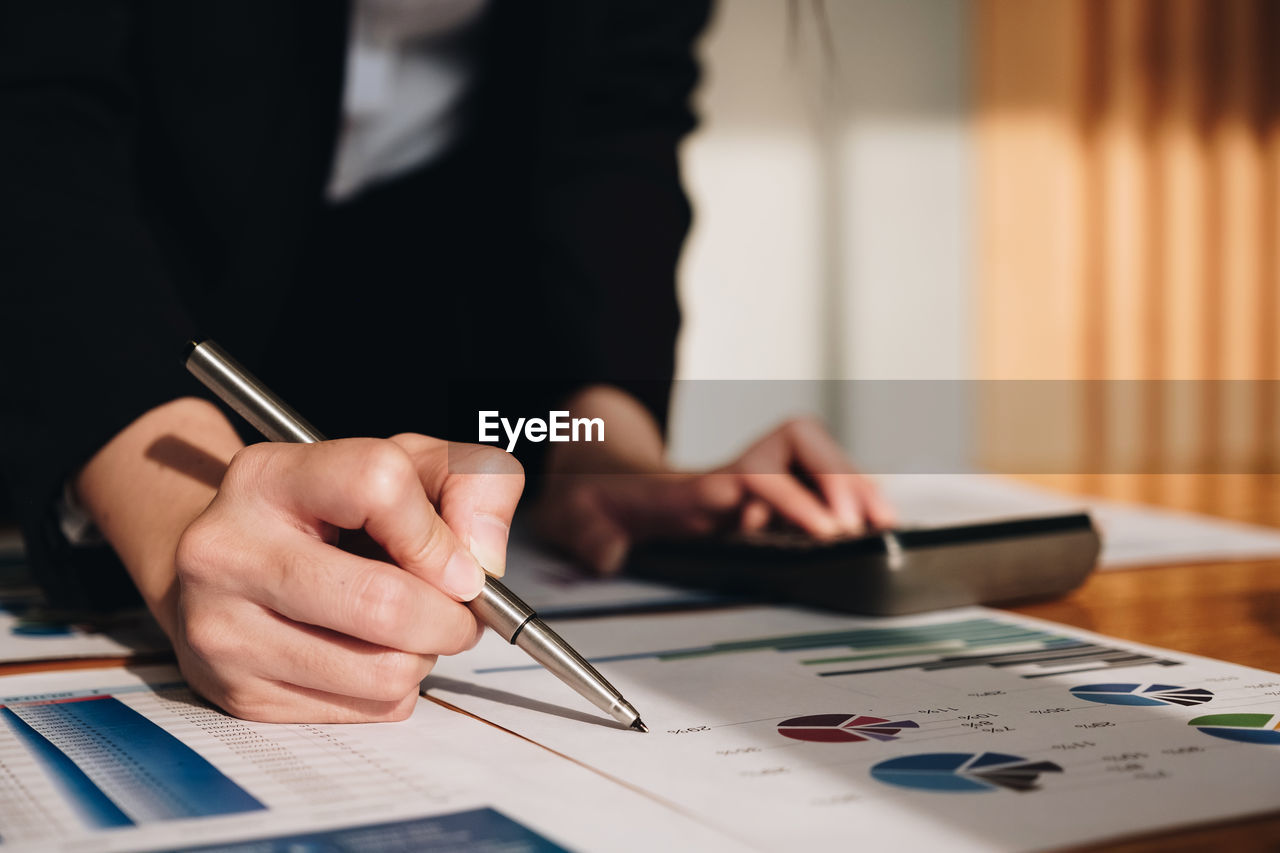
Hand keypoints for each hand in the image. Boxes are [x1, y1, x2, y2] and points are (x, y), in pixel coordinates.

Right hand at [173, 435, 522, 722]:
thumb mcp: (401, 466)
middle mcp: (230, 550)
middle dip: (450, 617)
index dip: (438, 534)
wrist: (227, 568)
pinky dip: (393, 689)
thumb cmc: (328, 513)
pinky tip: (368, 653)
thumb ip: (468, 482)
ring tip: (409, 628)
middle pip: (384, 603)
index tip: (460, 564)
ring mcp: (225, 629)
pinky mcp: (241, 695)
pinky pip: (367, 711)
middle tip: (459, 612)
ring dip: (425, 656)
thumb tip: (482, 559)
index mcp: (269, 476)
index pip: (378, 485)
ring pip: (384, 671)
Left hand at [534, 416, 893, 573]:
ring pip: (815, 457)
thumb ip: (590, 535)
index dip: (777, 493)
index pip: (742, 477)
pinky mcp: (765, 495)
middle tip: (855, 524)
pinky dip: (852, 494)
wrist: (597, 476)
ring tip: (884, 520)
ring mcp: (750, 481)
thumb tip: (607, 554)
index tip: (815, 523)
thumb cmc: (593, 498)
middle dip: (833, 478)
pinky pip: (820, 481)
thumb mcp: (575, 518)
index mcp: (684, 486)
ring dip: (853, 482)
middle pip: (795, 446)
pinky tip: (876, 518)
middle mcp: (727, 475)